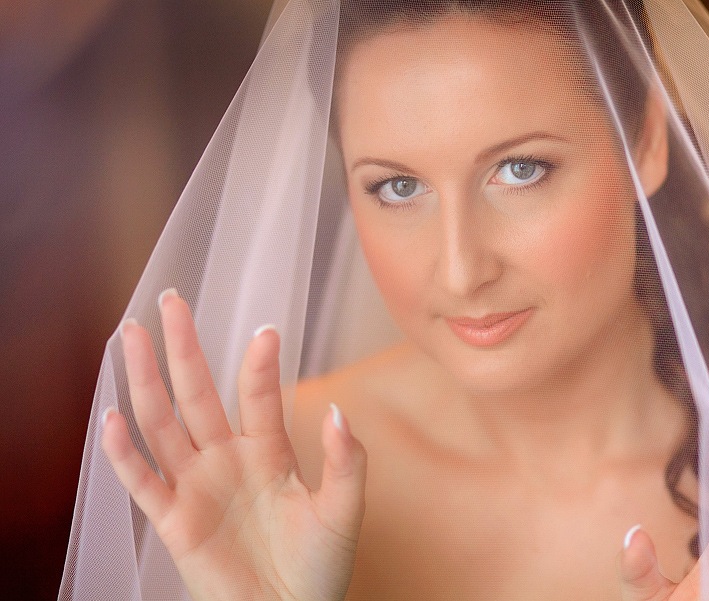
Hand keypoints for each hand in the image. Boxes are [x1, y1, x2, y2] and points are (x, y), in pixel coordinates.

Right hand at [102, 289, 367, 600]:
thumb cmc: (321, 567)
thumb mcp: (344, 510)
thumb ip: (346, 461)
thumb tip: (339, 410)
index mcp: (269, 452)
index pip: (258, 397)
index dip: (259, 366)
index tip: (266, 330)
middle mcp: (227, 459)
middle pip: (197, 393)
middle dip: (184, 348)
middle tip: (171, 299)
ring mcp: (197, 486)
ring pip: (162, 424)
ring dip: (145, 381)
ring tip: (129, 336)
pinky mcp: (174, 521)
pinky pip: (142, 482)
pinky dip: (123, 453)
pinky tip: (111, 416)